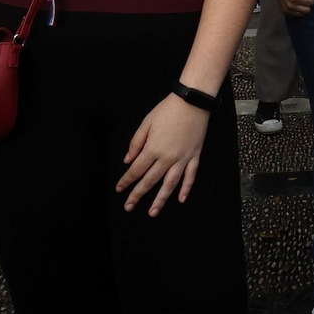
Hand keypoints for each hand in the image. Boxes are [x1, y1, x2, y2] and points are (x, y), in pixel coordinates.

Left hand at [116, 93, 210, 215]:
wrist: (192, 102)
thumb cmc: (167, 110)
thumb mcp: (146, 123)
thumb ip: (136, 143)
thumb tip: (128, 160)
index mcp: (153, 149)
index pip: (136, 170)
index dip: (126, 181)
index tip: (119, 189)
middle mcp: (167, 157)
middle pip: (150, 180)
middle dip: (138, 194)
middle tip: (129, 207)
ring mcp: (182, 158)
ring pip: (170, 184)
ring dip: (161, 199)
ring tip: (153, 212)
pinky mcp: (194, 156)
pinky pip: (190, 176)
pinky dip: (186, 188)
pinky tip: (181, 199)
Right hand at [273, 0, 312, 16]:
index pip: (310, 2)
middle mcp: (291, 5)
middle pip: (307, 10)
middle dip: (308, 4)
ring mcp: (287, 10)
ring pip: (302, 14)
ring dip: (303, 8)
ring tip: (300, 1)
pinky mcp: (284, 12)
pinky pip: (295, 15)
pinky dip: (297, 10)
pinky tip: (295, 4)